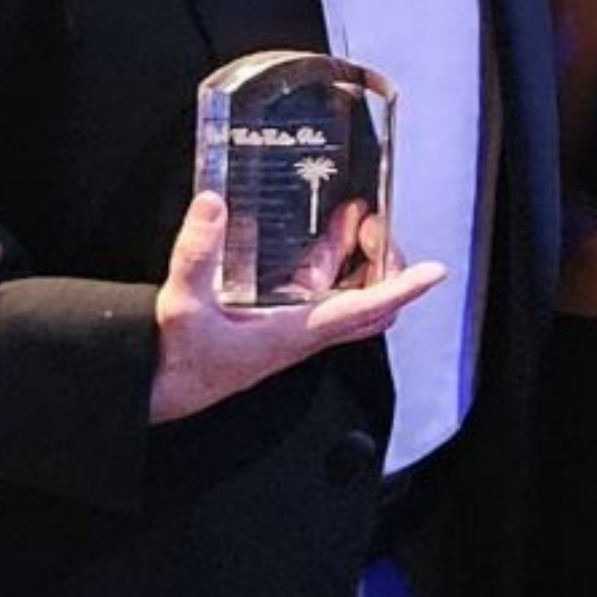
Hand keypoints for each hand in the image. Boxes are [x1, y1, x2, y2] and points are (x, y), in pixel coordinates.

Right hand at [149, 192, 445, 424]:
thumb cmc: (179, 361)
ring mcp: (295, 327)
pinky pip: (320, 290)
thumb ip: (196, 254)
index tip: (435, 271)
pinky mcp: (279, 322)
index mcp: (296, 332)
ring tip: (359, 213)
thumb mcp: (182, 304)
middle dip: (386, 262)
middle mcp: (305, 331)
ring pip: (349, 292)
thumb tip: (213, 204)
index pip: (366, 308)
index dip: (403, 287)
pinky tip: (319, 234)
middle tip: (375, 224)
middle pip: (373, 303)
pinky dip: (330, 261)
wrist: (161, 391)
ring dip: (359, 255)